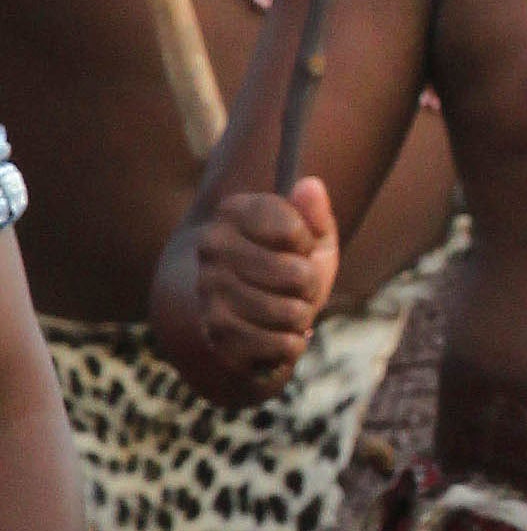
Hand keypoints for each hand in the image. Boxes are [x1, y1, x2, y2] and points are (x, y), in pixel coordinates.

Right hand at [192, 177, 336, 395]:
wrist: (246, 314)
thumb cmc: (289, 266)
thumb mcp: (312, 237)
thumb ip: (315, 213)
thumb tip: (310, 185)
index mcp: (233, 212)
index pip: (292, 228)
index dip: (308, 241)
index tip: (298, 245)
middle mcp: (212, 248)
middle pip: (296, 274)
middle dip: (310, 285)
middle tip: (298, 285)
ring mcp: (208, 292)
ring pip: (289, 312)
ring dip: (301, 316)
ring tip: (289, 310)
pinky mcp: (215, 333)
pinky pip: (277, 345)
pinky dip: (291, 344)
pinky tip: (280, 335)